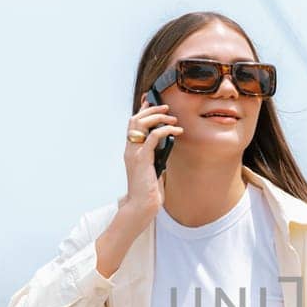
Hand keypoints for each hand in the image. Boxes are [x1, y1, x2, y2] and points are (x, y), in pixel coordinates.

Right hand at [121, 93, 183, 220]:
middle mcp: (130, 149)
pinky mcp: (142, 159)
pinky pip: (152, 137)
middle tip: (167, 108)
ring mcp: (134, 153)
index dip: (142, 110)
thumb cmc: (148, 191)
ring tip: (172, 119)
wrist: (141, 205)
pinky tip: (176, 131)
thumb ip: (156, 156)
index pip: (133, 124)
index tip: (151, 100)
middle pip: (135, 119)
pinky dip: (165, 130)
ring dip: (158, 117)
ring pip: (140, 124)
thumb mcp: (153, 169)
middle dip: (151, 110)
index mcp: (131, 150)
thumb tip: (167, 146)